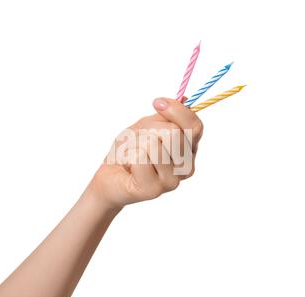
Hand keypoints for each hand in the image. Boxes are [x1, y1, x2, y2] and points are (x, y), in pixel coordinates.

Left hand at [89, 97, 203, 210]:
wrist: (110, 176)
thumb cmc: (130, 151)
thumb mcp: (147, 127)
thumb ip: (166, 116)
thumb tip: (184, 99)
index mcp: (188, 151)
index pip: (195, 127)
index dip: (177, 111)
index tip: (157, 102)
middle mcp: (186, 168)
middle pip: (174, 133)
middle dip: (148, 130)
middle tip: (138, 142)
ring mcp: (172, 182)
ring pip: (154, 144)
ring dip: (135, 144)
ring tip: (132, 155)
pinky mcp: (154, 190)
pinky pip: (140, 158)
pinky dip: (128, 155)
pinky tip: (128, 167)